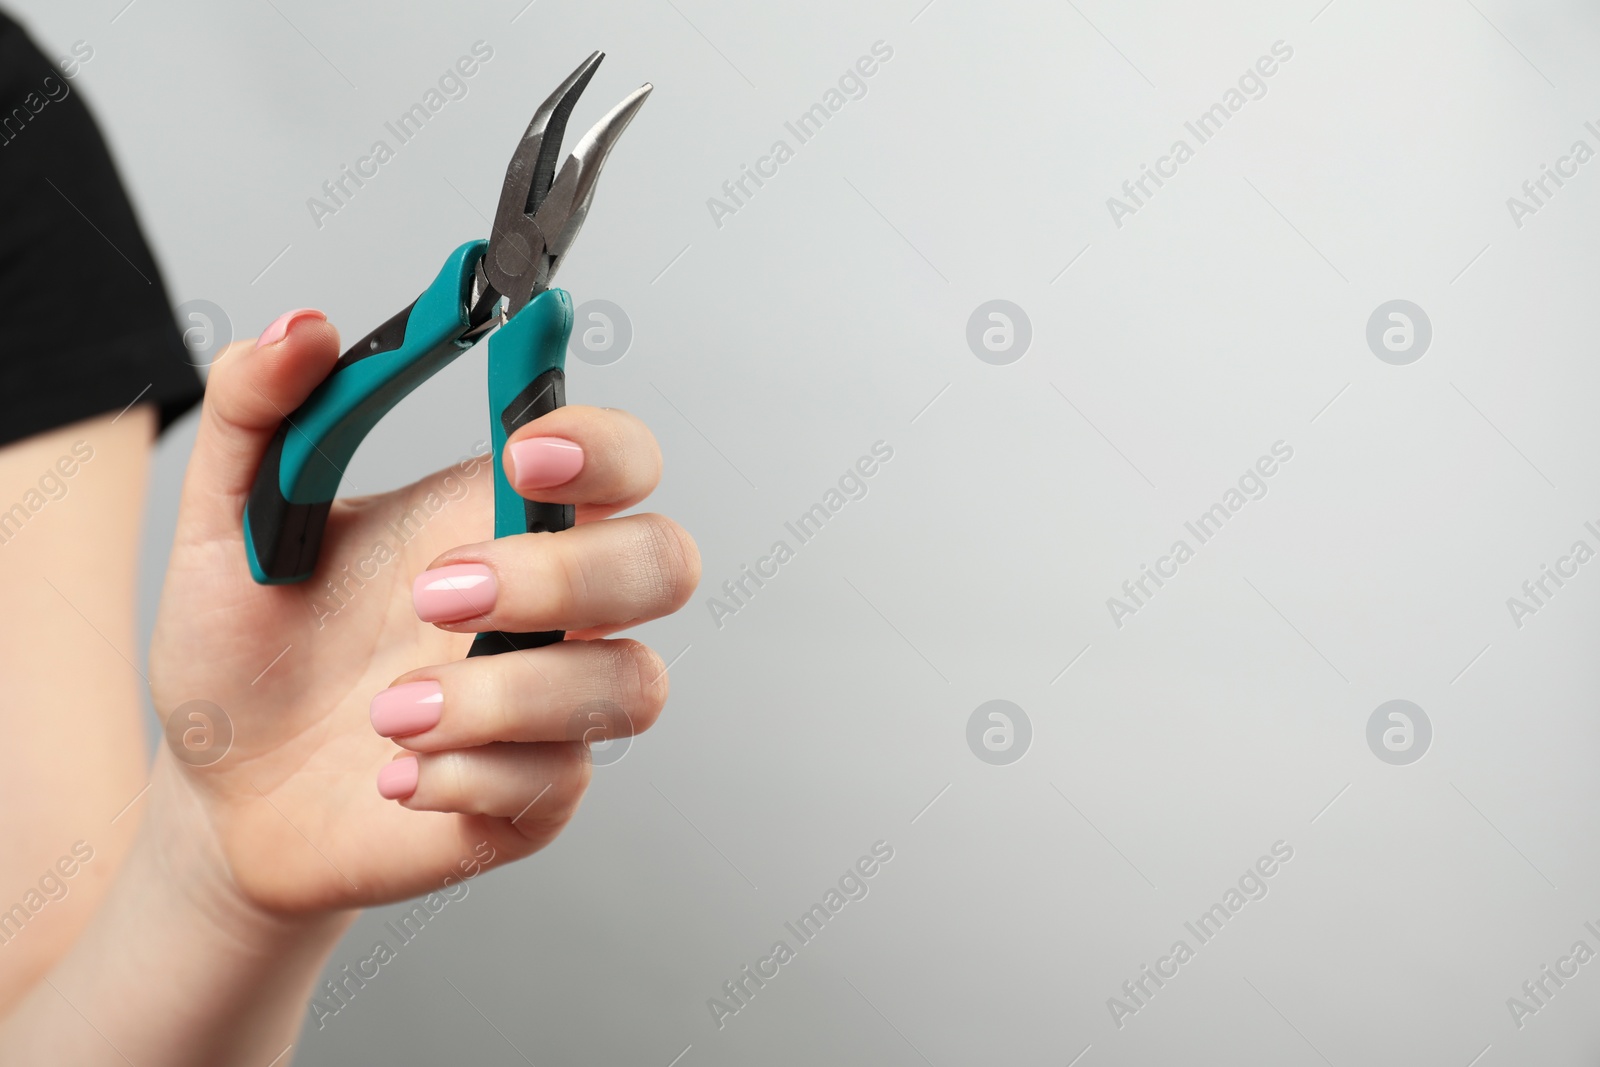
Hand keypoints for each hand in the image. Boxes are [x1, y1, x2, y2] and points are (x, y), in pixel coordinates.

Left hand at [148, 307, 698, 914]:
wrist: (219, 796)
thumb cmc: (246, 655)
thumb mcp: (220, 523)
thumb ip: (256, 412)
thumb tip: (303, 328)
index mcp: (496, 520)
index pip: (619, 458)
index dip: (605, 445)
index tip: (525, 451)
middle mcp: (547, 608)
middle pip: (665, 562)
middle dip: (566, 575)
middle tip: (435, 594)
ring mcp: (551, 706)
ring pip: (629, 685)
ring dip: (506, 696)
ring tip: (385, 712)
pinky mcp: (532, 798)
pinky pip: (557, 783)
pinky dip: (467, 775)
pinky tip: (392, 774)